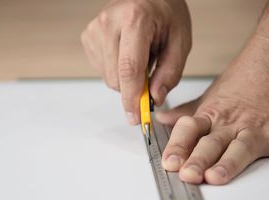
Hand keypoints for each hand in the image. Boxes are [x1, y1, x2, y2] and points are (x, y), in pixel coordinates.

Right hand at [81, 0, 191, 124]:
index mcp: (135, 19)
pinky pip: (101, 69)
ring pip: (108, 77)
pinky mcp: (88, 36)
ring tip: (139, 56)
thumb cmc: (165, 13)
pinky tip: (126, 53)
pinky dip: (116, 70)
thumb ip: (169, 73)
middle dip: (133, 88)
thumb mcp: (180, 41)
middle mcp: (109, 22)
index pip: (129, 69)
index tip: (136, 117)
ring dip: (125, 78)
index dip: (132, 98)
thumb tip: (154, 98)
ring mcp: (95, 29)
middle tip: (150, 75)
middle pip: (116, 78)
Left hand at [157, 35, 268, 184]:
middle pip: (211, 142)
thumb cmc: (244, 79)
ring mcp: (258, 126)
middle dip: (198, 159)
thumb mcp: (209, 97)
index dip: (177, 147)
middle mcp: (231, 123)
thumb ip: (185, 114)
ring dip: (230, 162)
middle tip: (187, 174)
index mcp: (212, 115)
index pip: (189, 131)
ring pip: (241, 146)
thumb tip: (162, 120)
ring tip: (218, 176)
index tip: (168, 163)